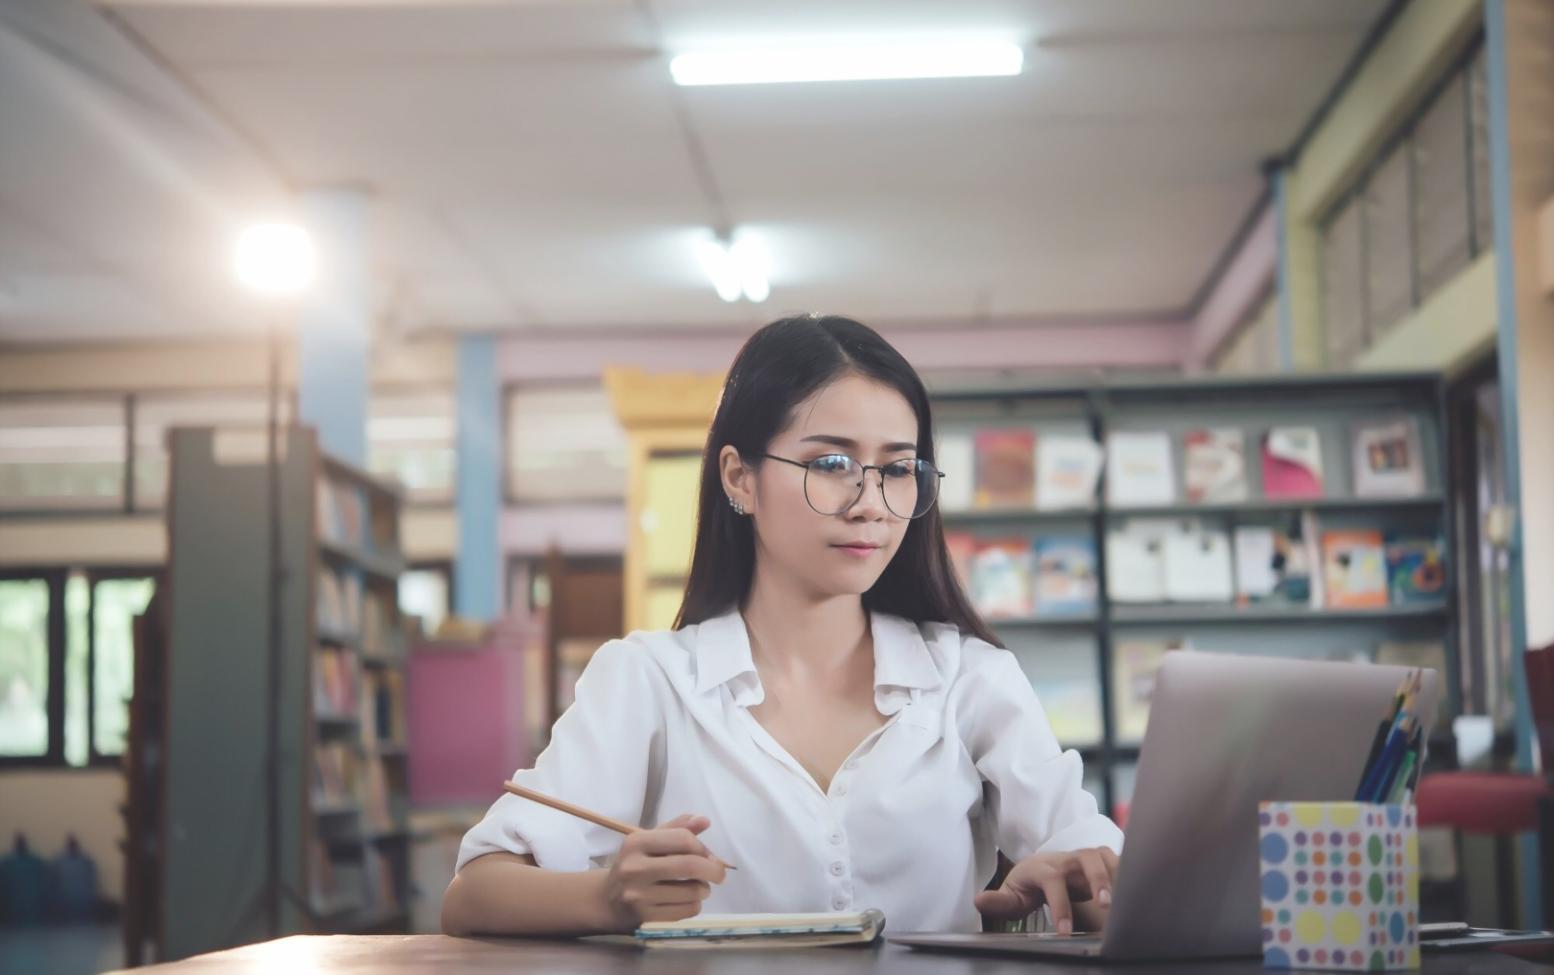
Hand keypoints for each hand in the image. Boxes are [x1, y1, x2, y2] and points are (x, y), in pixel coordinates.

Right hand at [601, 813, 726, 929]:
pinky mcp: (645, 918)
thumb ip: (678, 829)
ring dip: (704, 889)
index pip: (683, 839)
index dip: (703, 847)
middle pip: (690, 866)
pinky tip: (686, 900)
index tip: (709, 855)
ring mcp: (638, 895)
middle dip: (714, 870)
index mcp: (636, 842)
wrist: (606, 900)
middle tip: (719, 874)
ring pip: (692, 891)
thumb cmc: (635, 865)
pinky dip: (695, 905)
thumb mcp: (650, 841)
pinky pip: (687, 910)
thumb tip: (704, 820)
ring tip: (698, 887)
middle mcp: (634, 868)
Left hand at [973, 847, 1119, 932]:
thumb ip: (999, 902)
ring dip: (1115, 874)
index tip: (1065, 931)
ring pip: (1103, 856)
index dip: (1060, 905)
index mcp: (1043, 867)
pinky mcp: (1101, 859)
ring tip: (1123, 899)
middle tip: (1105, 905)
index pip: (1052, 881)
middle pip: (1084, 859)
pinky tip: (1134, 889)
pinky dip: (1127, 870)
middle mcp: (1066, 859)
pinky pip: (1117, 858)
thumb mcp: (1012, 896)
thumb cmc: (1028, 886)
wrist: (1042, 868)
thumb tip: (978, 901)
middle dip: (1097, 879)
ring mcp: (1084, 856)